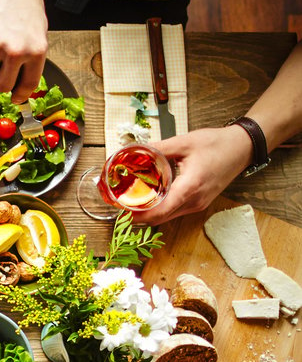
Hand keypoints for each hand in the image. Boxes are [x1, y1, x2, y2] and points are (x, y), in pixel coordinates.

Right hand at [0, 0, 48, 102]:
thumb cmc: (23, 1)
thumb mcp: (38, 28)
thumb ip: (33, 54)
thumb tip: (24, 80)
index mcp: (37, 49)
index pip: (28, 84)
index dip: (20, 95)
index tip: (15, 99)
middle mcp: (17, 51)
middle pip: (2, 85)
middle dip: (1, 81)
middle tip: (1, 70)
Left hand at [130, 125, 253, 223]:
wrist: (243, 147)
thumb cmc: (217, 144)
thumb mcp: (183, 142)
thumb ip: (157, 148)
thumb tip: (132, 151)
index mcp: (190, 187)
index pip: (159, 212)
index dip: (136, 214)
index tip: (119, 208)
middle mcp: (195, 201)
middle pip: (159, 218)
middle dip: (137, 215)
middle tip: (119, 204)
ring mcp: (198, 204)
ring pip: (167, 217)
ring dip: (148, 213)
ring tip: (130, 200)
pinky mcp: (199, 203)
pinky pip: (175, 211)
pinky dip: (160, 208)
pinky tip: (149, 198)